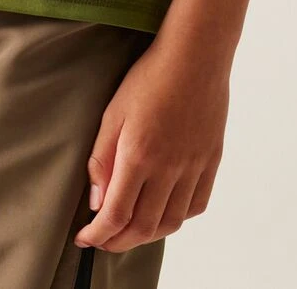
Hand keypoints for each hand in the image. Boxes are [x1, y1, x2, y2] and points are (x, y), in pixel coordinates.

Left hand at [74, 37, 227, 251]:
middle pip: (143, 228)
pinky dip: (178, 217)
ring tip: (131, 229)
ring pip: (171, 223)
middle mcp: (168, 169)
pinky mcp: (211, 160)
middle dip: (118, 242)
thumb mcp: (113, 112)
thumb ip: (102, 159)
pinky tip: (165, 209)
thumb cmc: (150, 76)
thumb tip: (97, 201)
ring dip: (147, 235)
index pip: (115, 216)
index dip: (97, 235)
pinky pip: (196, 205)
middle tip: (104, 239)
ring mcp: (194, 167)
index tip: (85, 239)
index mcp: (139, 156)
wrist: (195, 54)